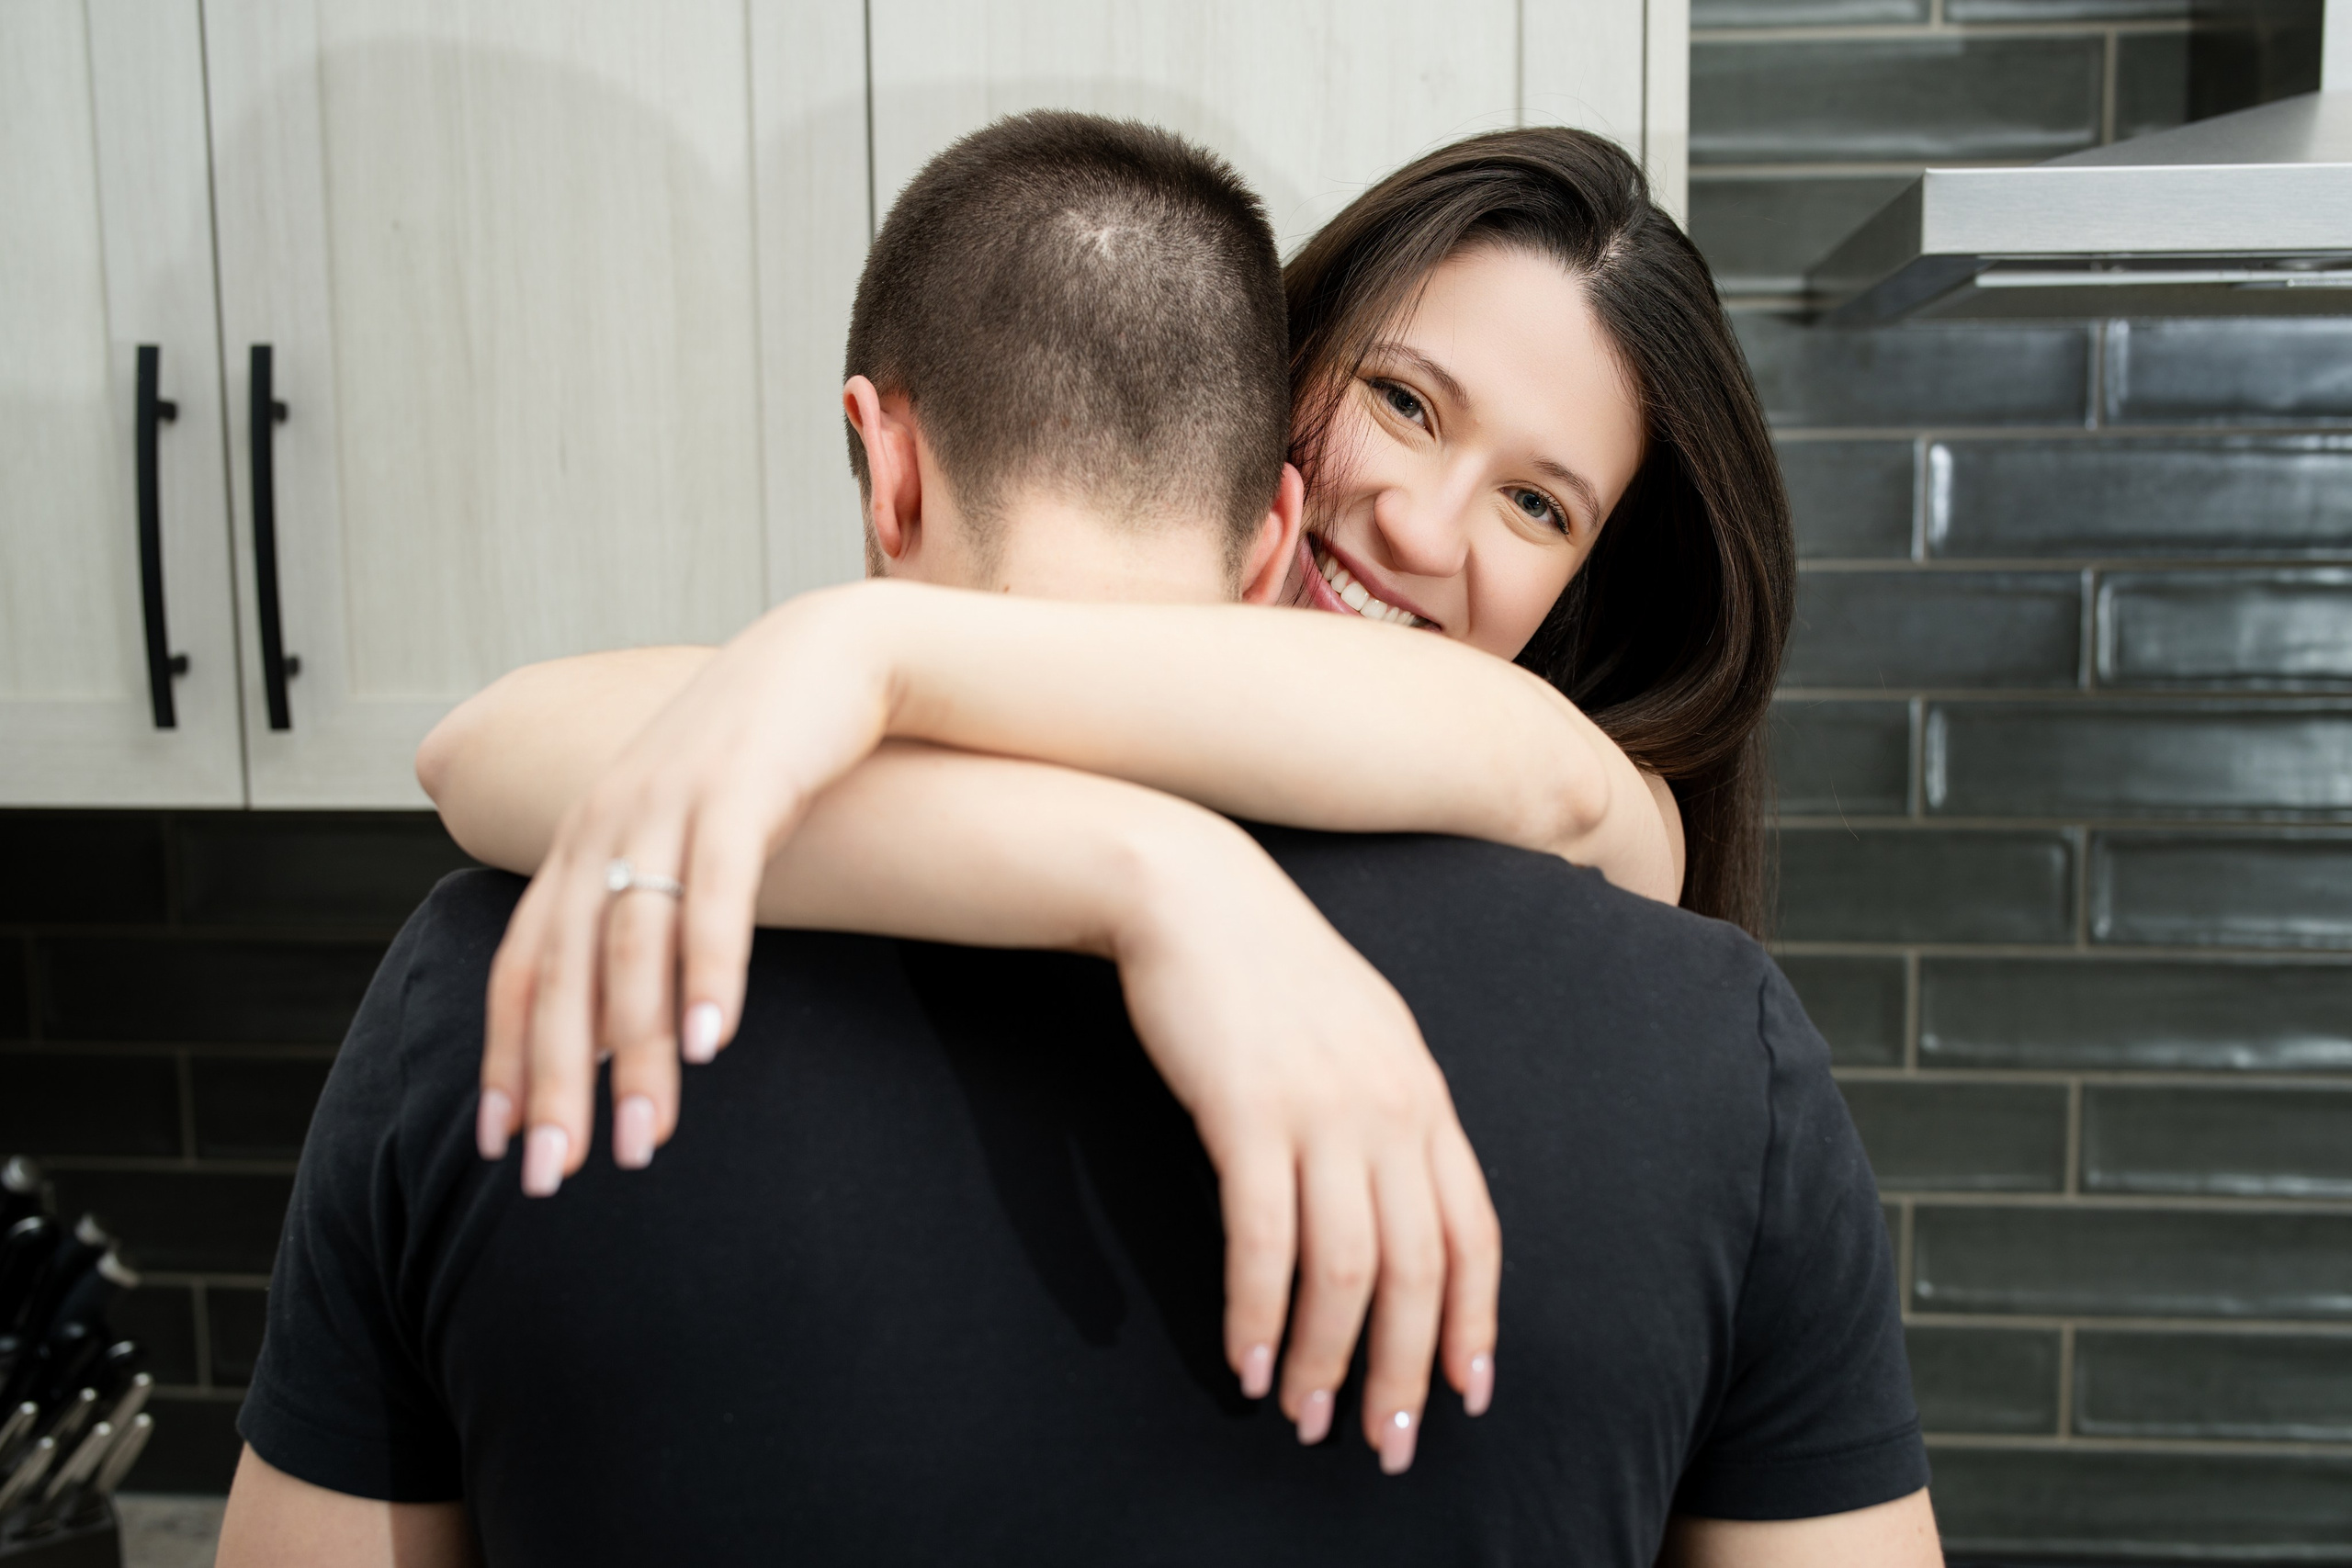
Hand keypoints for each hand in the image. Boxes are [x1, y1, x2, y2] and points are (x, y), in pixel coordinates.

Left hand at [477, 586, 889, 1191]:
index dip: (507, 1057)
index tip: (500, 1147)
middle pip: (562, 971)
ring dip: (634, 1054)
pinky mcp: (741, 790)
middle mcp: (607, 823)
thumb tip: (630, 1011)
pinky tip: (709, 1045)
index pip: (520, 965)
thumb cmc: (759, 758)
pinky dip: (708, 973)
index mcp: (583, 839)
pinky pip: (717, 896)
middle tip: (554, 1176)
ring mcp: (669, 804)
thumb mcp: (683, 831)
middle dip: (554, 1083)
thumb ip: (646, 903)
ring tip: (642, 1141)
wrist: (826, 654)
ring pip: (633, 947)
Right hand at [1110, 825, 1500, 1469]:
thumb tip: (1390, 1203)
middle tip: (1386, 1443)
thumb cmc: (1265, 968)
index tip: (1467, 1393)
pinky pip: (1262, 1238)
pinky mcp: (1247, 1110)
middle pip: (1419, 1269)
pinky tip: (1244, 1356)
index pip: (1473, 1231)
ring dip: (1324, 1356)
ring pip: (1346, 1268)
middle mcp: (1389, 1107)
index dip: (1475, 1321)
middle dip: (1406, 1371)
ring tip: (1302, 1416)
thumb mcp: (1358, 1034)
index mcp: (1423, 1093)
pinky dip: (1257, 1310)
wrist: (1191, 893)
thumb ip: (1384, 1112)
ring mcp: (1321, 1108)